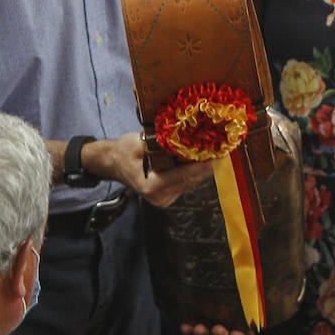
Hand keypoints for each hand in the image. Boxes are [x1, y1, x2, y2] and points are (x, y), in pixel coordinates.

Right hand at [84, 132, 211, 207]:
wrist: (113, 163)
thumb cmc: (123, 152)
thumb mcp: (138, 143)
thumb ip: (159, 143)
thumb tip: (182, 135)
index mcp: (151, 186)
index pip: (183, 176)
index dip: (201, 166)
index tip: (217, 157)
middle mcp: (160, 197)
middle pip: (191, 180)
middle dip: (206, 165)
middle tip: (222, 149)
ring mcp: (165, 198)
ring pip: (191, 182)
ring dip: (202, 168)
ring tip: (216, 151)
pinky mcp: (169, 196)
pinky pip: (187, 182)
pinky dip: (194, 171)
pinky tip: (202, 157)